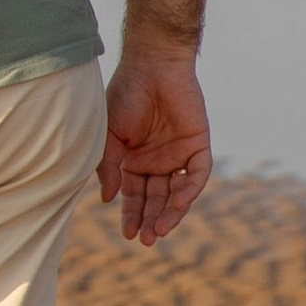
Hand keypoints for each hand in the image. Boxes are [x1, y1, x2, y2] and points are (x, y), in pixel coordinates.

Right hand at [97, 45, 211, 243]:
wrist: (151, 65)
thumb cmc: (124, 96)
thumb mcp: (108, 135)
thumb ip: (108, 166)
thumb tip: (107, 199)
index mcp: (133, 161)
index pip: (134, 196)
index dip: (131, 215)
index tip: (128, 234)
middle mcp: (157, 162)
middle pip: (156, 199)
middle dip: (151, 219)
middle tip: (146, 240)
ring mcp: (178, 155)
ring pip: (178, 192)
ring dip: (171, 212)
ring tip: (161, 230)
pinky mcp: (198, 145)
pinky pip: (197, 174)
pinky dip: (190, 189)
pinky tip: (179, 202)